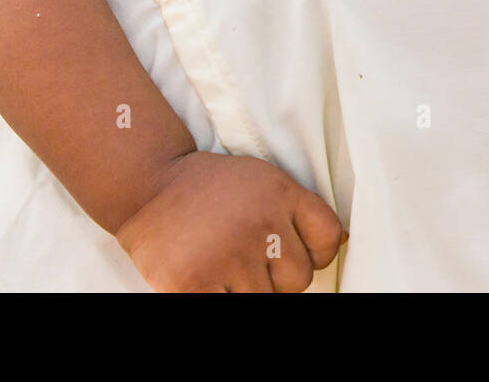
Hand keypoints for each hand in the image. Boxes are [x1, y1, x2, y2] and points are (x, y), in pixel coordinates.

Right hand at [115, 150, 345, 291]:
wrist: (146, 184)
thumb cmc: (209, 189)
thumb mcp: (262, 181)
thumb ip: (297, 211)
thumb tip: (342, 243)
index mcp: (280, 193)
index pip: (328, 238)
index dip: (316, 254)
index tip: (291, 252)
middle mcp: (260, 223)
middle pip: (300, 279)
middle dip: (276, 276)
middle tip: (243, 256)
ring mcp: (228, 255)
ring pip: (267, 301)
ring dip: (247, 291)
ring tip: (223, 266)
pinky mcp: (195, 283)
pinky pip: (228, 308)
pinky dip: (218, 297)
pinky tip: (207, 280)